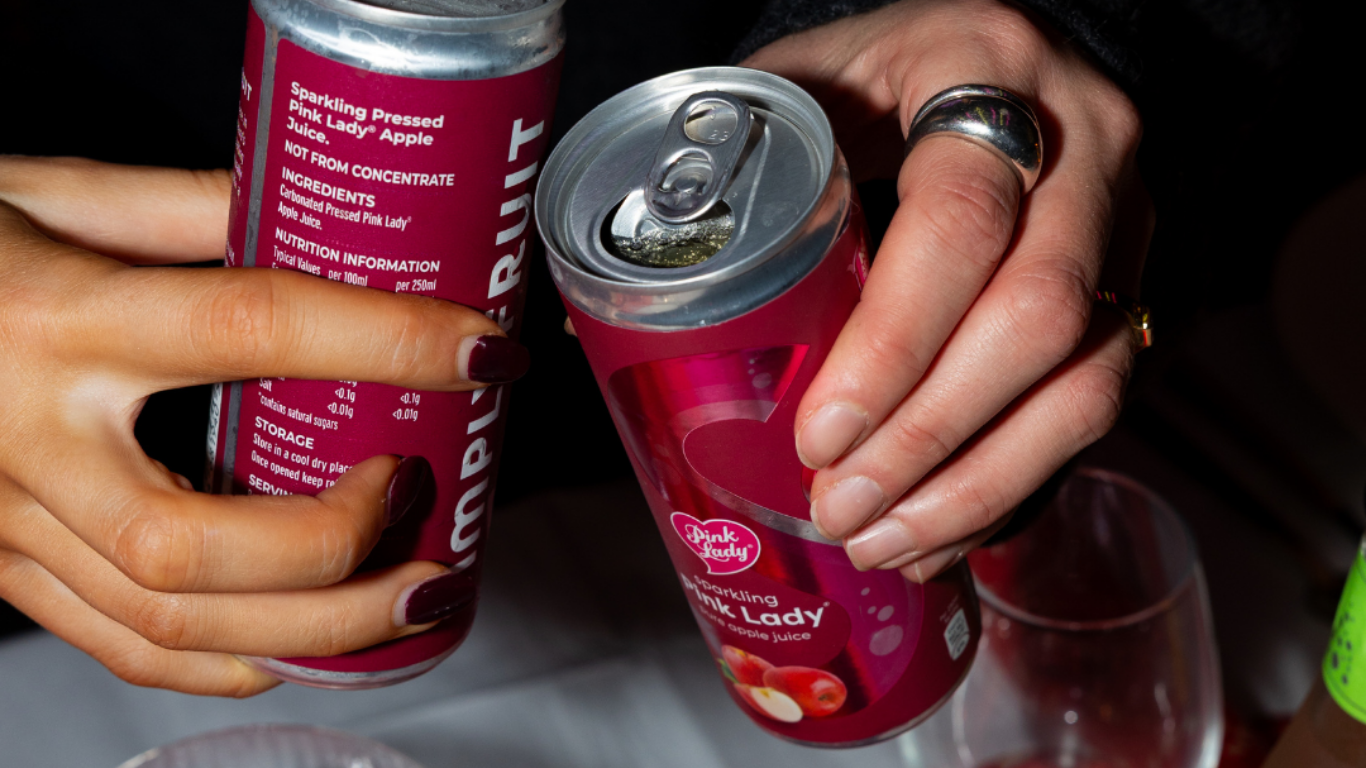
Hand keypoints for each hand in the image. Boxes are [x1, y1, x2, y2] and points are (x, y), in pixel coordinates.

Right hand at [0, 157, 514, 695]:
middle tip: (431, 506)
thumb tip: (320, 219)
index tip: (484, 351)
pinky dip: (229, 666)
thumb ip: (189, 206)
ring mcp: (7, 522)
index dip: (390, 343)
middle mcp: (30, 438)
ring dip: (318, 629)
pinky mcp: (1, 568)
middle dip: (347, 546)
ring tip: (415, 597)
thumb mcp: (51, 190)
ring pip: (171, 623)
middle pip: (205, 545)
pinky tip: (306, 644)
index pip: (256, 332)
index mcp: (61, 320)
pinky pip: (119, 648)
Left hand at [743, 0, 1151, 581]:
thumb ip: (717, 177)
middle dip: (930, 437)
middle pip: (1038, 315)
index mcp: (983, 67)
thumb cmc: (866, 81)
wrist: (978, 68)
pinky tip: (937, 533)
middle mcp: (1079, 144)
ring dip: (978, 484)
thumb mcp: (795, 87)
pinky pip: (1098, 407)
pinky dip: (1013, 485)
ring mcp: (1124, 223)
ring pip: (1089, 379)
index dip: (893, 342)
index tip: (817, 433)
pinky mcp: (1131, 291)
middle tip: (841, 508)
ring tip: (882, 544)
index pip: (959, 217)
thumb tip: (579, 330)